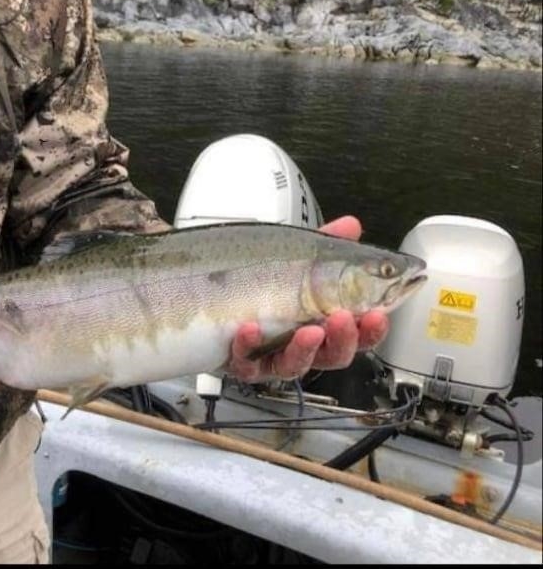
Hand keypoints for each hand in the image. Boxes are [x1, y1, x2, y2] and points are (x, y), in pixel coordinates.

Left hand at [230, 216, 388, 381]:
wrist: (212, 294)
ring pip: (293, 365)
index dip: (370, 329)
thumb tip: (350, 226)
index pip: (355, 334)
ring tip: (309, 330)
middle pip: (331, 356)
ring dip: (304, 349)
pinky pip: (245, 361)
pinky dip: (248, 346)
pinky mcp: (239, 361)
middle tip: (344, 319)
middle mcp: (298, 345)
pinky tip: (251, 329)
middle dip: (343, 340)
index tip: (378, 315)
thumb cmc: (258, 281)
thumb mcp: (294, 258)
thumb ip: (324, 246)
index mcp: (320, 323)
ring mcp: (269, 356)